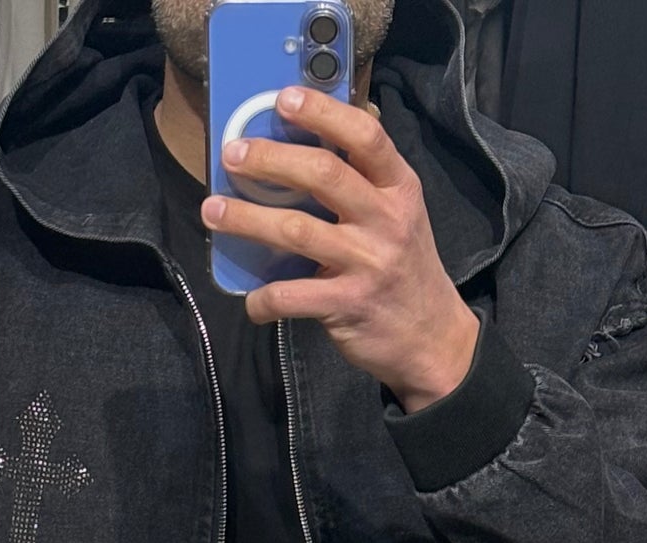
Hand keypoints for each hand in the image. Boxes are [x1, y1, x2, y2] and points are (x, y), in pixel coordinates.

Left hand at [206, 86, 480, 412]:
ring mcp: (368, 263)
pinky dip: (264, 298)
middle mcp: (386, 220)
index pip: (365, 136)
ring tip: (213, 211)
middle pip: (323, 174)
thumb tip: (306, 144)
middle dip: (270, 159)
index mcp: (398, 188)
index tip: (284, 99)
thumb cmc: (404, 269)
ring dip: (247, 219)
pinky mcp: (349, 306)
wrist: (433, 340)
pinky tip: (251, 299)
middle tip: (232, 155)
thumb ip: (363, 182)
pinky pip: (293, 296)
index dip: (323, 113)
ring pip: (297, 230)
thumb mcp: (400, 214)